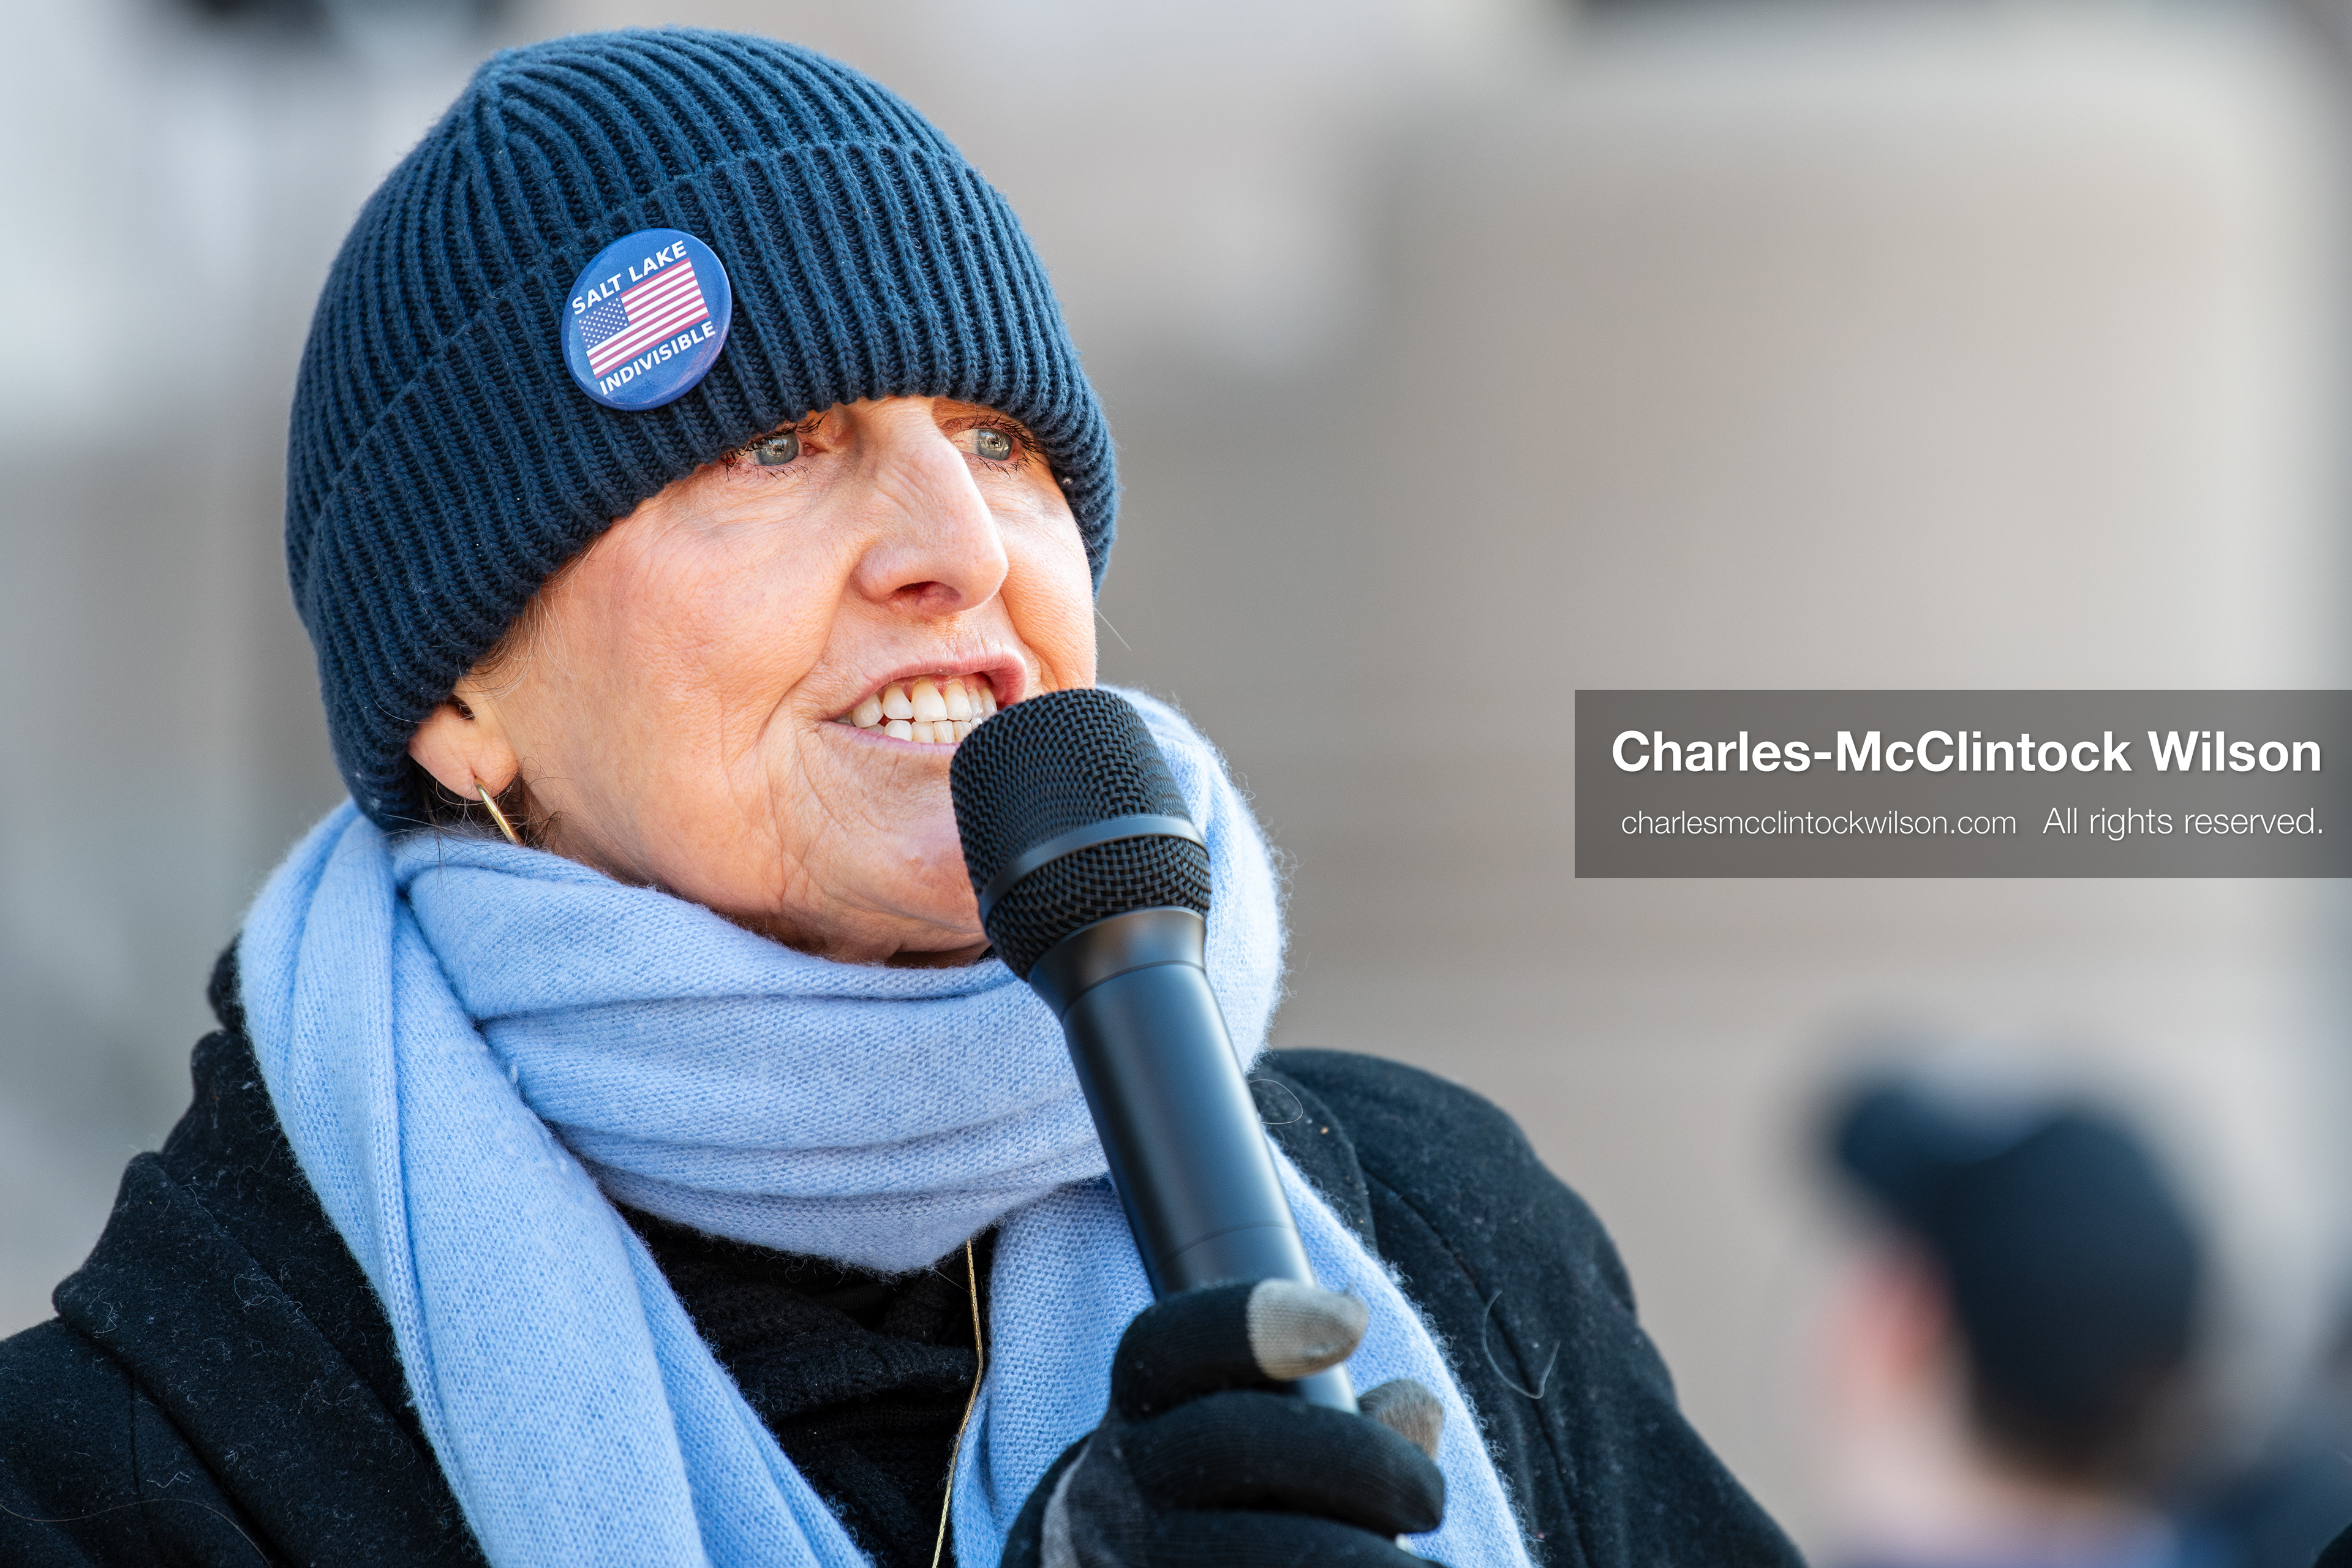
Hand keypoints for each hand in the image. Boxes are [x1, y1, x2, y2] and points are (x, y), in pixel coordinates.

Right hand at [1002, 1279, 1448, 1566]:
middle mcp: (1127, 1477)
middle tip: (1433, 1500)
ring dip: (1355, 1555)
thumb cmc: (1235, 1489)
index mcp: (1145, 1403)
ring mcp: (1136, 1556)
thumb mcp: (1265, 1426)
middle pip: (1231, 1441)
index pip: (1176, 1341)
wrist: (1123, 1564)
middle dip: (1354, 1461)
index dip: (1260, 1318)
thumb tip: (1415, 1409)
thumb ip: (1340, 1411)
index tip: (1356, 1323)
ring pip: (1249, 1547)